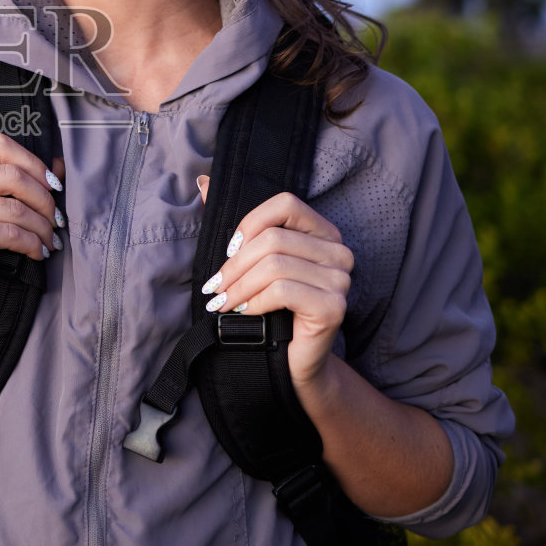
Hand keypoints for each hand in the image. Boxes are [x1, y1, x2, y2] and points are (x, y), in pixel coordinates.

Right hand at [0, 135, 65, 338]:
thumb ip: (4, 181)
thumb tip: (59, 166)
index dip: (33, 163)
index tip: (52, 186)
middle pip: (12, 174)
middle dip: (45, 198)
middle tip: (56, 220)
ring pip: (16, 207)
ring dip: (43, 226)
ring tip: (50, 240)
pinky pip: (11, 233)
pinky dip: (32, 244)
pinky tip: (37, 253)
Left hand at [194, 179, 351, 389]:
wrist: (292, 362)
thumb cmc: (272, 310)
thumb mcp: (252, 264)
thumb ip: (235, 224)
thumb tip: (204, 183)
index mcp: (323, 232)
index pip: (286, 203)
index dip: (250, 223)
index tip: (228, 252)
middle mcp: (339, 251)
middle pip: (274, 239)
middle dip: (235, 265)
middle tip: (215, 288)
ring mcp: (340, 279)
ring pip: (274, 265)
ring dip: (239, 286)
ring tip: (222, 302)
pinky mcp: (334, 307)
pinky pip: (283, 291)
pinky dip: (256, 301)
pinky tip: (245, 312)